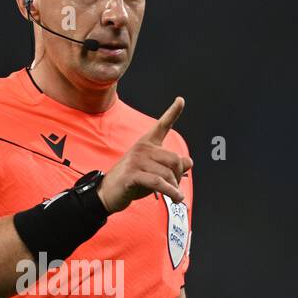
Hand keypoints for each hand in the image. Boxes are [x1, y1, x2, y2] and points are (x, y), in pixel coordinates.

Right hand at [98, 96, 192, 213]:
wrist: (108, 193)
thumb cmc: (132, 181)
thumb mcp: (154, 172)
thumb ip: (171, 166)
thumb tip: (189, 162)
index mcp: (147, 144)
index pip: (162, 125)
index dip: (172, 112)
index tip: (180, 100)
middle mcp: (142, 149)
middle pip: (174, 159)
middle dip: (179, 176)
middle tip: (175, 186)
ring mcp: (136, 161)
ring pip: (167, 173)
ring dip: (174, 188)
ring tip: (174, 195)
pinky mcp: (132, 175)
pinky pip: (157, 183)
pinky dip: (169, 191)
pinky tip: (176, 197)